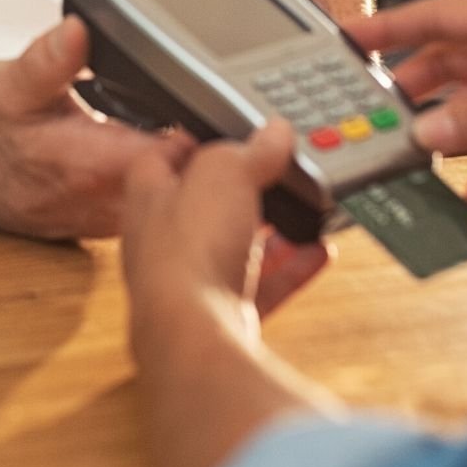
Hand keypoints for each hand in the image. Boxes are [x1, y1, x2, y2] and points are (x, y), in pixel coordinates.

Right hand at [0, 17, 194, 238]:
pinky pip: (176, 203)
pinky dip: (184, 180)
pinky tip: (179, 155)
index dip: (197, 126)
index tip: (206, 101)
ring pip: (188, 194)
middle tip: (217, 112)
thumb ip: (47, 60)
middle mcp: (116, 199)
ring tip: (201, 130)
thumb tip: (75, 31)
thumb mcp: (18, 90)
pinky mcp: (136, 222)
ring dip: (199, 165)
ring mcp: (129, 216)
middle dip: (208, 144)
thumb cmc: (11, 138)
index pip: (172, 153)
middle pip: (190, 175)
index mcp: (94, 164)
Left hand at [121, 123, 331, 326]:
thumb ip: (250, 150)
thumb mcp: (224, 174)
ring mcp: (191, 283)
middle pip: (201, 207)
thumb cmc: (187, 251)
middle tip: (270, 174)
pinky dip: (290, 270)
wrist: (194, 334)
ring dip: (267, 233)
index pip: (159, 159)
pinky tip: (316, 254)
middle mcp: (163, 242)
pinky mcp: (219, 314)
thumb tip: (274, 133)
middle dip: (237, 191)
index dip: (188, 141)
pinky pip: (261, 288)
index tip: (219, 132)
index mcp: (149, 199)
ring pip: (232, 249)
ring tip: (300, 213)